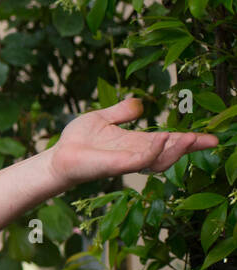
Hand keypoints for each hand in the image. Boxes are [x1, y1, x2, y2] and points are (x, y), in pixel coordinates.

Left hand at [48, 96, 219, 188]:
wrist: (57, 155)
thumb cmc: (77, 140)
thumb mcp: (101, 118)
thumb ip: (122, 111)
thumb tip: (140, 103)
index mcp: (135, 142)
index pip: (168, 141)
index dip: (189, 140)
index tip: (212, 138)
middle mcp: (135, 153)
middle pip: (170, 152)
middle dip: (190, 147)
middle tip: (209, 140)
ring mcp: (127, 161)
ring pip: (160, 160)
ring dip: (176, 150)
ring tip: (190, 137)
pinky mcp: (116, 166)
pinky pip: (140, 160)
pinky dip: (153, 151)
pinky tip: (160, 138)